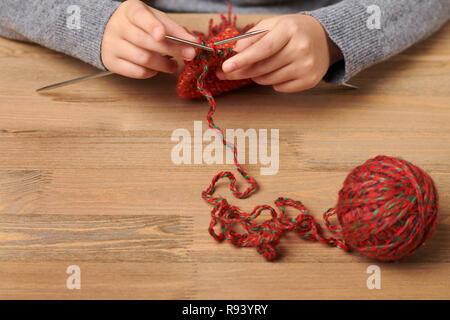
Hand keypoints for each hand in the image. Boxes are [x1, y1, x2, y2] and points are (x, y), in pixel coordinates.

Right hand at [101, 0, 196, 78]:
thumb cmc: (139, 25)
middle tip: (188, 54)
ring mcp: (112, 45)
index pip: (140, 17)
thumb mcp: (155, 19)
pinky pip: (136, 72)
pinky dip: (151, 72)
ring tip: (173, 65)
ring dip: (163, 65)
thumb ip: (173, 29)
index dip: (152, 26)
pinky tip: (157, 69)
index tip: (162, 35)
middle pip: (145, 41)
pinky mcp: (112, 62)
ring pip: (143, 59)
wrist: (110, 31)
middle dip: (171, 50)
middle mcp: (118, 27)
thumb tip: (193, 42)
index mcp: (130, 11)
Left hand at [216, 14, 342, 91]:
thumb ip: (253, 36)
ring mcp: (306, 66)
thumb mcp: (273, 24)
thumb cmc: (294, 31)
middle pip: (262, 67)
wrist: (325, 39)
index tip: (226, 67)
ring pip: (268, 80)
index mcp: (290, 30)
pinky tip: (279, 70)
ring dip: (258, 76)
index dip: (243, 59)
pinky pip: (279, 88)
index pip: (263, 48)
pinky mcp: (309, 80)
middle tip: (228, 72)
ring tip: (262, 65)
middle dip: (242, 71)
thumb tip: (236, 51)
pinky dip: (273, 82)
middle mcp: (300, 48)